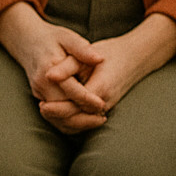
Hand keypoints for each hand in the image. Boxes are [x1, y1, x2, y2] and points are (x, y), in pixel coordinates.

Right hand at [0, 3, 106, 130]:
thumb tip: (99, 58)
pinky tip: (85, 119)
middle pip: (62, 107)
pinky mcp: (39, 97)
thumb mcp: (68, 37)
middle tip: (103, 117)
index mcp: (48, 69)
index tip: (102, 104)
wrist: (28, 41)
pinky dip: (68, 120)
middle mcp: (41, 84)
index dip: (86, 98)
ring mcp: (38, 92)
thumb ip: (83, 48)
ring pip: (57, 115)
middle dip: (82, 114)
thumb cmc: (52, 38)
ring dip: (76, 121)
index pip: (69, 90)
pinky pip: (53, 114)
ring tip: (97, 120)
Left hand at [36, 15, 175, 133]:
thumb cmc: (110, 52)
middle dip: (57, 116)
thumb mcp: (87, 53)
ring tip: (46, 111)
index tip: (41, 103)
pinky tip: (58, 113)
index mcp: (101, 88)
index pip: (75, 105)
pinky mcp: (104, 109)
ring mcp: (106, 108)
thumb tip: (48, 76)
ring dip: (63, 120)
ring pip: (81, 123)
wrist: (135, 57)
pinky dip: (71, 121)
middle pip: (77, 119)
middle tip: (40, 108)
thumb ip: (68, 65)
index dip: (57, 107)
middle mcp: (105, 102)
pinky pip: (86, 121)